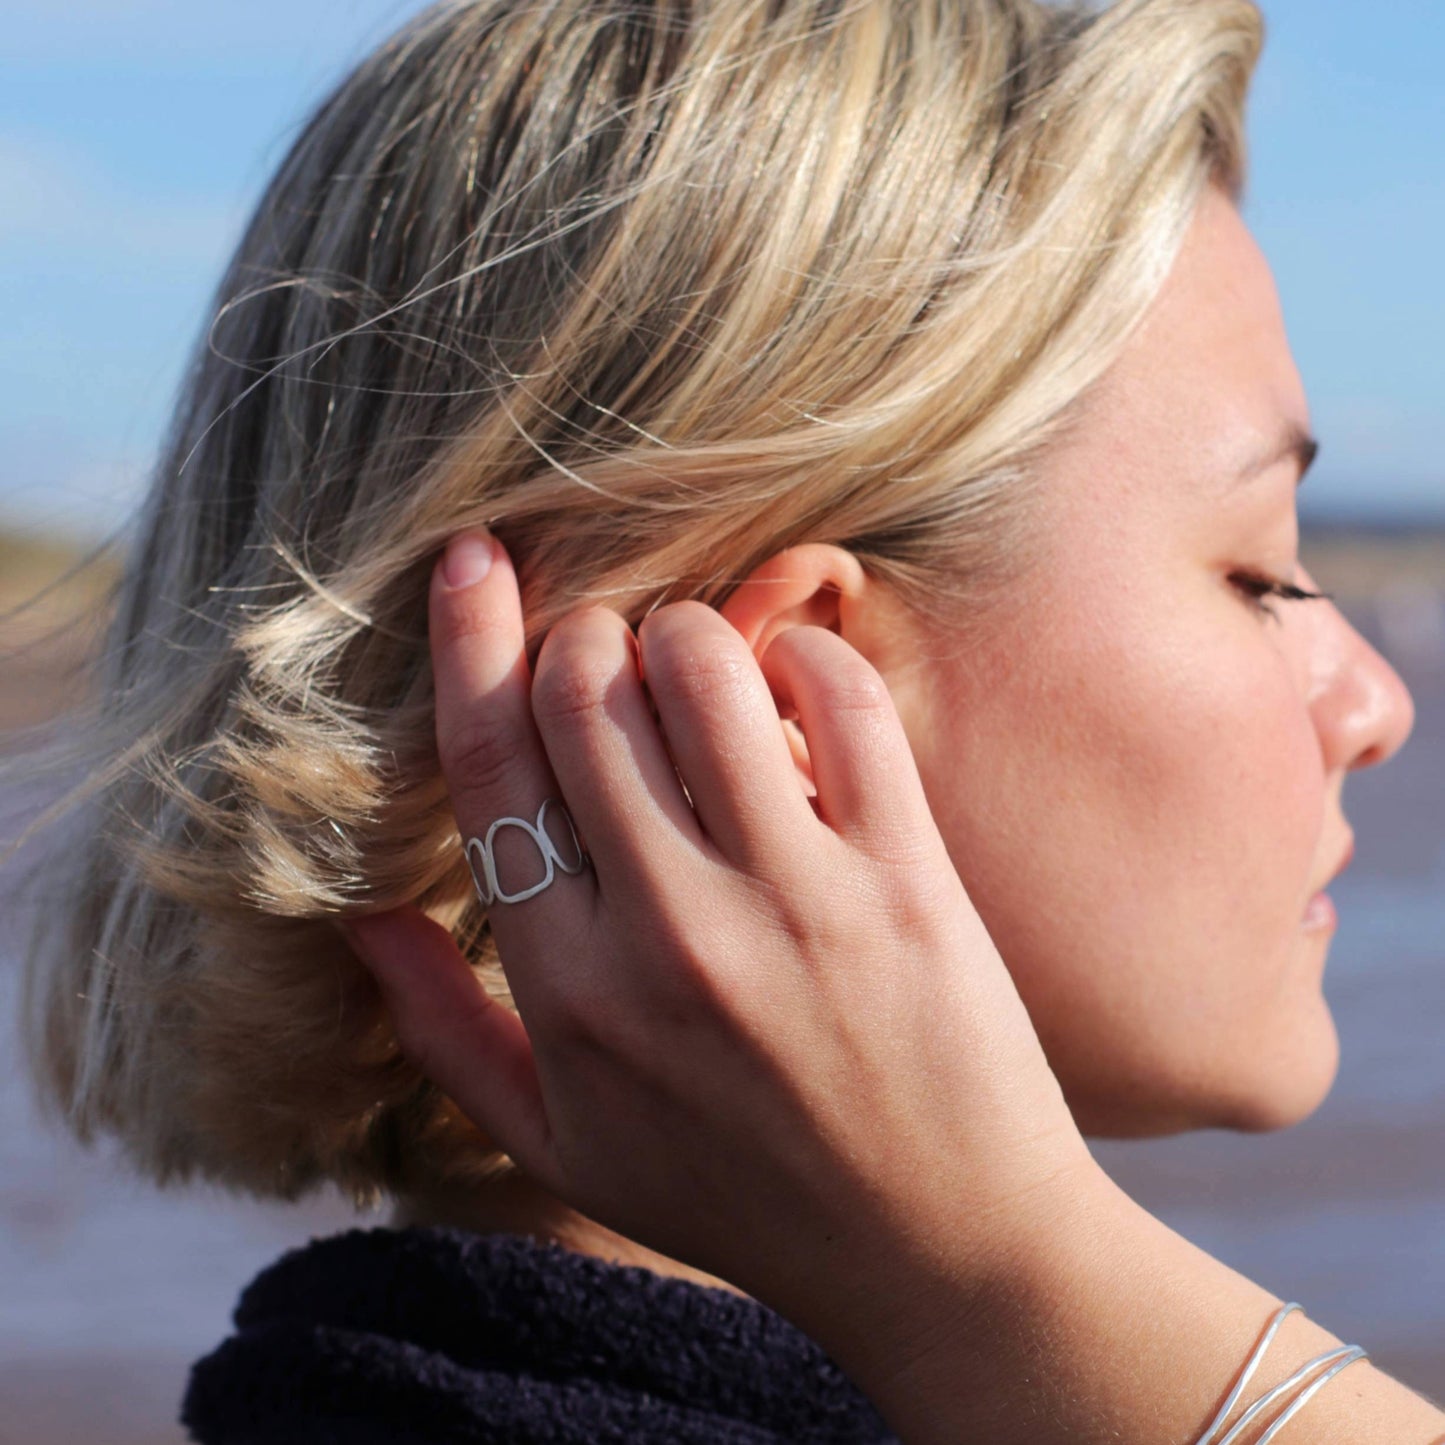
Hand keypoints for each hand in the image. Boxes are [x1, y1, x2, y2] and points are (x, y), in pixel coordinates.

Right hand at [343, 528, 1097, 1351]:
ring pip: (702, 668)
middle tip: (612, 656)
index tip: (471, 557)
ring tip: (700, 669)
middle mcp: (670, 931)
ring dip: (687, 632)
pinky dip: (808, 655)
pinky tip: (797, 686)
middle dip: (585, 636)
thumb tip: (358, 917)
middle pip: (585, 691)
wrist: (937, 1247)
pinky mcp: (907, 876)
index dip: (468, 641)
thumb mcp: (562, 1144)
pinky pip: (840, 699)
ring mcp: (795, 898)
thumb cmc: (739, 1192)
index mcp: (571, 991)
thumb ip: (444, 1034)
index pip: (491, 766)